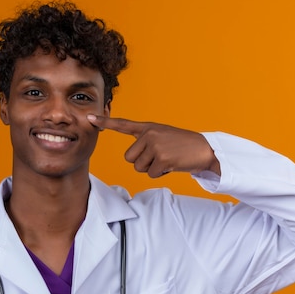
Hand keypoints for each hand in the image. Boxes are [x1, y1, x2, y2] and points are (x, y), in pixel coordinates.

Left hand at [87, 115, 220, 177]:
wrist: (205, 149)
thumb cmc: (182, 145)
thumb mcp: (162, 136)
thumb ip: (146, 141)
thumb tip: (132, 157)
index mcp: (148, 127)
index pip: (123, 124)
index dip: (104, 122)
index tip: (89, 119)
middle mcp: (149, 134)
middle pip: (129, 158)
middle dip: (142, 162)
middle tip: (159, 157)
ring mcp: (155, 146)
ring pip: (139, 168)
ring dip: (152, 169)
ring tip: (167, 159)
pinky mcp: (162, 158)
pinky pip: (151, 174)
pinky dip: (161, 174)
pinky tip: (172, 165)